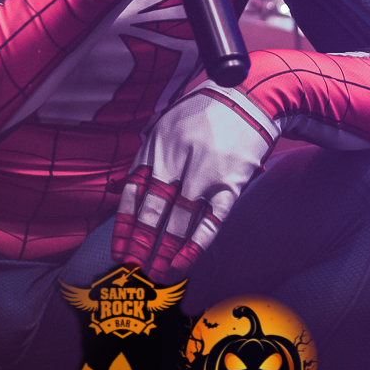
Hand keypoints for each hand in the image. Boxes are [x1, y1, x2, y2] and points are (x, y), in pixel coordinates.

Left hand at [114, 85, 278, 279]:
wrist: (249, 97)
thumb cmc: (205, 111)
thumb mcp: (166, 122)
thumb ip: (149, 153)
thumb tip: (124, 188)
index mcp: (157, 146)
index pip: (134, 192)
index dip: (125, 224)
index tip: (120, 249)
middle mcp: (177, 161)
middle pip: (154, 210)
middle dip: (142, 243)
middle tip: (134, 268)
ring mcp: (205, 174)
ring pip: (180, 220)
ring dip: (166, 250)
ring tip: (157, 272)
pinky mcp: (231, 183)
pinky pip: (212, 220)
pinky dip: (197, 244)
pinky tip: (184, 262)